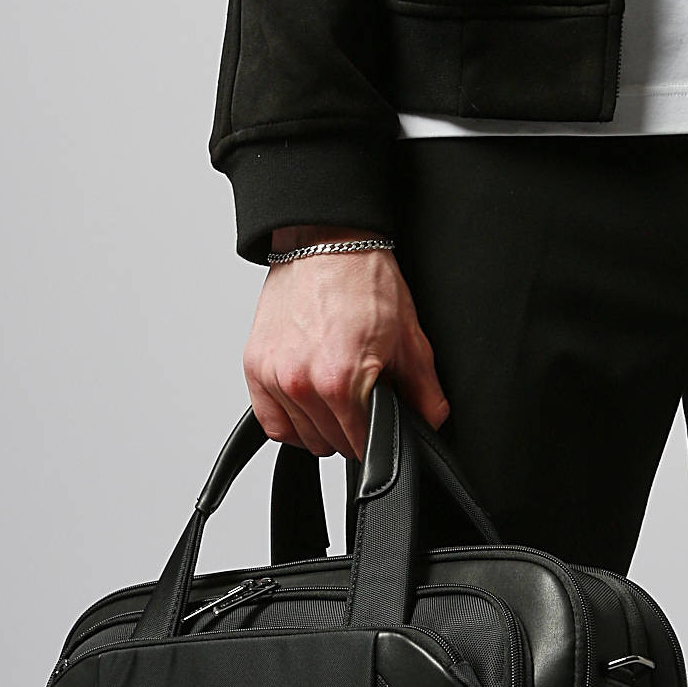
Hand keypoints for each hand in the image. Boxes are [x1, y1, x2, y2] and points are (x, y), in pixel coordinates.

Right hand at [243, 226, 450, 459]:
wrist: (326, 243)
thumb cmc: (363, 282)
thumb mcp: (408, 339)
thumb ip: (423, 391)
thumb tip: (432, 423)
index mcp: (342, 381)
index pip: (362, 443)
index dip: (377, 438)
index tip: (381, 423)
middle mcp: (302, 383)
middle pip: (331, 444)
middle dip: (351, 430)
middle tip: (361, 399)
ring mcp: (275, 376)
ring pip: (302, 437)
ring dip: (321, 427)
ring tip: (335, 395)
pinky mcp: (255, 367)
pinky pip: (271, 423)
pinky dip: (290, 422)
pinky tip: (308, 404)